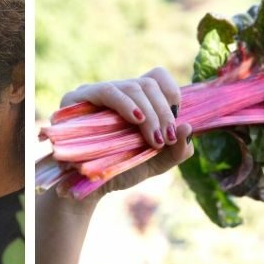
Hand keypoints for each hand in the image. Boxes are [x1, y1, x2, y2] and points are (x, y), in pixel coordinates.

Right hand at [57, 67, 194, 199]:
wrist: (86, 187)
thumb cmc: (119, 171)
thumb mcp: (155, 163)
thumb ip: (177, 150)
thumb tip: (187, 126)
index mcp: (135, 100)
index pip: (156, 77)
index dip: (171, 92)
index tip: (175, 121)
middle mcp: (116, 92)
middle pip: (148, 83)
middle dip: (163, 112)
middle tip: (165, 139)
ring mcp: (96, 92)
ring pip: (132, 87)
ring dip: (150, 113)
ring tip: (154, 138)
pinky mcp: (76, 98)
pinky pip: (107, 91)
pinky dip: (126, 104)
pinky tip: (137, 120)